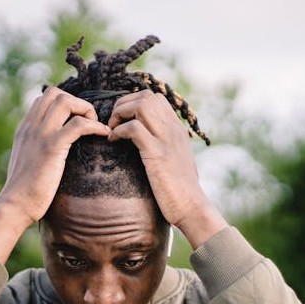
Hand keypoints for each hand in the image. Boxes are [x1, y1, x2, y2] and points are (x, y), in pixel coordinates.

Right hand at [0, 87, 108, 263]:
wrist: (15, 205)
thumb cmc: (24, 191)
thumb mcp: (27, 163)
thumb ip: (36, 150)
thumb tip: (50, 152)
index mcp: (25, 129)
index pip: (43, 99)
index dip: (65, 104)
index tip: (77, 122)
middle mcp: (31, 127)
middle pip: (55, 93)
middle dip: (76, 102)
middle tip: (88, 123)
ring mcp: (40, 135)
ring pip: (65, 101)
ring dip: (85, 110)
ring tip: (95, 127)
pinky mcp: (51, 147)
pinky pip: (78, 125)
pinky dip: (94, 126)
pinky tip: (103, 135)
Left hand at [107, 91, 226, 247]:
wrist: (191, 207)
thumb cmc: (180, 190)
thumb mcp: (174, 160)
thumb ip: (163, 146)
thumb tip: (145, 143)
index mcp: (176, 129)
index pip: (155, 98)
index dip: (133, 103)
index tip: (122, 120)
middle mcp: (173, 129)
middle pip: (146, 96)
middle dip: (123, 104)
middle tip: (113, 124)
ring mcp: (166, 139)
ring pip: (141, 105)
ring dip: (120, 114)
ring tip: (113, 130)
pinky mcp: (157, 153)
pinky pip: (134, 128)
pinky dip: (119, 131)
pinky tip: (114, 142)